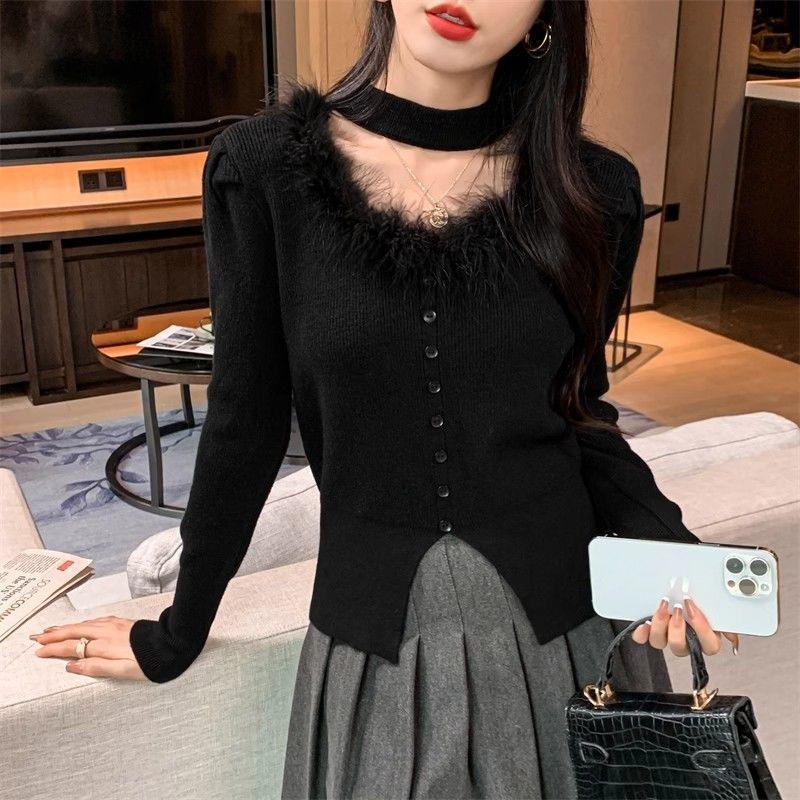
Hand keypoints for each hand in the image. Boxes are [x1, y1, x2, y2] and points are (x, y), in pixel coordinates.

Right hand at [29, 615, 146, 680]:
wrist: (173, 642)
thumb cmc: (150, 662)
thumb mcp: (123, 672)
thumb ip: (96, 668)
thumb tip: (71, 666)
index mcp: (104, 646)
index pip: (72, 647)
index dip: (54, 649)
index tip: (38, 652)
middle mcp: (106, 632)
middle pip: (75, 631)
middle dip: (54, 635)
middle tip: (37, 638)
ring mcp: (115, 625)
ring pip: (84, 624)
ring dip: (67, 627)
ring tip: (53, 630)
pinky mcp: (123, 622)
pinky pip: (96, 620)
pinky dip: (83, 622)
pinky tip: (82, 624)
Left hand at [631, 597, 739, 656]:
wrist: (684, 595)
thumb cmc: (704, 605)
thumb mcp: (720, 613)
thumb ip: (728, 626)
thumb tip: (733, 640)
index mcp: (706, 641)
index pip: (708, 644)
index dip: (700, 627)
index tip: (693, 607)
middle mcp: (686, 642)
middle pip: (679, 646)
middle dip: (676, 627)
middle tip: (676, 608)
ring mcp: (667, 638)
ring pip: (660, 643)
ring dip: (660, 625)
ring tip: (662, 608)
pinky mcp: (652, 632)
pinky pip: (643, 639)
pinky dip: (641, 633)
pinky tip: (644, 624)